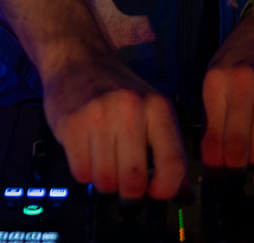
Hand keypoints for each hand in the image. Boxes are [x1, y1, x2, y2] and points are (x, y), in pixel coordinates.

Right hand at [40, 52, 186, 199]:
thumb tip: (182, 194)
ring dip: (104, 182)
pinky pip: (81, 173)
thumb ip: (167, 149)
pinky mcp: (71, 124)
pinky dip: (84, 173)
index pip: (173, 164)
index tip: (156, 193)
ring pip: (105, 181)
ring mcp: (98, 115)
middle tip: (124, 185)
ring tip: (103, 164)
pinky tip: (86, 154)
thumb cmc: (117, 90)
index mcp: (157, 107)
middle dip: (129, 193)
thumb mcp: (150, 110)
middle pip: (134, 181)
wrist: (77, 58)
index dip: (165, 189)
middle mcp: (130, 109)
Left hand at [200, 8, 253, 167]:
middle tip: (236, 173)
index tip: (216, 173)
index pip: (213, 135)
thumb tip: (211, 151)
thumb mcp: (216, 71)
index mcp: (216, 81)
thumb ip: (213, 108)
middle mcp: (242, 84)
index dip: (215, 162)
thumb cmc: (243, 51)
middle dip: (236, 167)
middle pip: (238, 145)